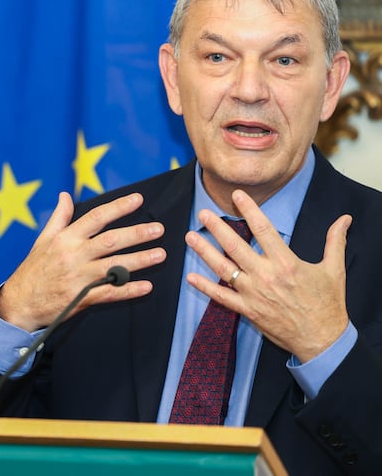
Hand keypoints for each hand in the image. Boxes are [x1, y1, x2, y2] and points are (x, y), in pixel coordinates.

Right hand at [0, 191, 165, 331]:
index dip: (118, 208)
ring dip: (139, 260)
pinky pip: (110, 293)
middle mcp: (73, 255)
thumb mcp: (43, 239)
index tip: (138, 200)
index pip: (96, 217)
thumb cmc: (34, 269)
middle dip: (136, 234)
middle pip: (110, 241)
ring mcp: (78, 278)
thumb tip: (65, 195)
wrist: (20, 302)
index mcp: (65, 238)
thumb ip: (59, 217)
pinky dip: (128, 290)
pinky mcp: (82, 298)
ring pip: (114, 266)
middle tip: (158, 229)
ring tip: (160, 254)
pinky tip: (146, 286)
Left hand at [185, 189, 350, 362]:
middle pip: (235, 246)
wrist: (323, 340)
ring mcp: (253, 294)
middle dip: (217, 228)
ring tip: (190, 237)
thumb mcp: (334, 270)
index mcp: (286, 263)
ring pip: (223, 269)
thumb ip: (335, 242)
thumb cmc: (328, 304)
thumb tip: (344, 219)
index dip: (249, 210)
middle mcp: (266, 276)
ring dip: (204, 252)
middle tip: (202, 213)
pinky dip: (204, 287)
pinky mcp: (247, 310)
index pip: (263, 230)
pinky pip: (221, 297)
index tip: (236, 195)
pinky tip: (190, 277)